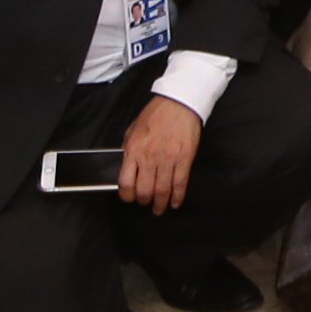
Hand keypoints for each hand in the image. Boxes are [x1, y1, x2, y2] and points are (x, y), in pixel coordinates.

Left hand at [117, 93, 201, 212]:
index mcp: (134, 150)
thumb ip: (128, 149)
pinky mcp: (184, 159)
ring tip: (160, 208)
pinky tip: (176, 203)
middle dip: (144, 201)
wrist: (178, 103)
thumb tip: (126, 166)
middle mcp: (149, 158)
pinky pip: (180, 183)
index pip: (126, 182)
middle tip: (146, 203)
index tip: (129, 198)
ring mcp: (168, 160)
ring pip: (162, 190)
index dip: (127, 196)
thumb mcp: (132, 130)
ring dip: (160, 204)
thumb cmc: (155, 114)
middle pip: (144, 190)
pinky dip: (178, 197)